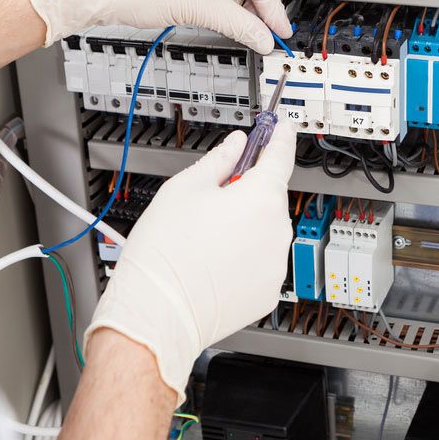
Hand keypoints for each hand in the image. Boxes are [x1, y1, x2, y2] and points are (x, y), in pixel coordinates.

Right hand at [85, 121, 295, 401]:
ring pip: (266, 231)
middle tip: (213, 199)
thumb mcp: (184, 188)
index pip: (281, 155)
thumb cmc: (165, 253)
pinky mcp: (268, 291)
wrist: (157, 312)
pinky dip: (245, 257)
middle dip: (248, 192)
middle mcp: (277, 230)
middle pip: (270, 196)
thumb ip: (218, 160)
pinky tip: (214, 263)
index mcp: (260, 197)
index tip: (281, 126)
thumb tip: (236, 146)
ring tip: (205, 240)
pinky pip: (261, 262)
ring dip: (246, 227)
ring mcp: (275, 264)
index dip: (280, 136)